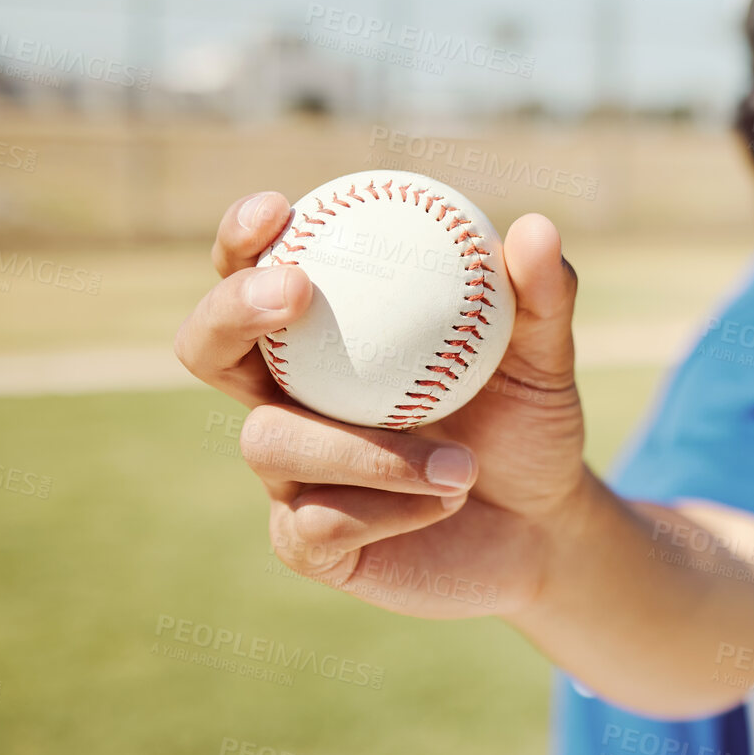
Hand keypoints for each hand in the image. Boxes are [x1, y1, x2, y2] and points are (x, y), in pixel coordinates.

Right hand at [174, 190, 587, 618]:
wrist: (543, 527)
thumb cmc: (528, 425)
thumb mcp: (546, 359)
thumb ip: (540, 297)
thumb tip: (533, 229)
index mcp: (324, 340)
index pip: (255, 274)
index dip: (243, 239)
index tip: (279, 209)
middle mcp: (287, 400)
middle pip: (207, 348)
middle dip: (230, 311)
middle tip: (294, 293)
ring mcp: (289, 474)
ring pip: (272, 441)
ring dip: (368, 448)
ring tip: (462, 463)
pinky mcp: (306, 544)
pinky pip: (319, 520)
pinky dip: (391, 506)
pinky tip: (448, 501)